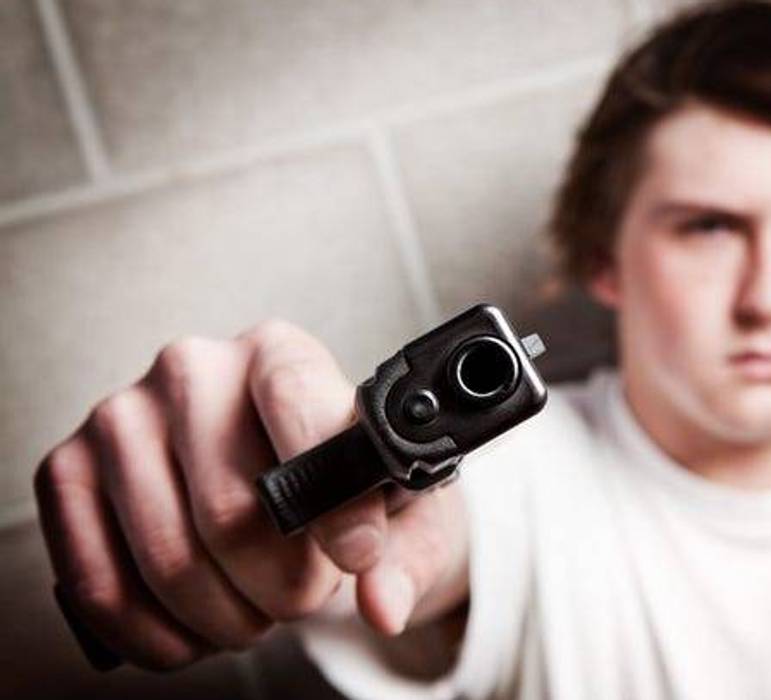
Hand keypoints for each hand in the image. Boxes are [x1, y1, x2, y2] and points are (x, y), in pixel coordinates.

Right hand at [33, 320, 468, 670]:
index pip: (298, 403)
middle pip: (230, 509)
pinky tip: (196, 633)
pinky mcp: (66, 471)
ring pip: (169, 559)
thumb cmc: (347, 494)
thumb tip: (385, 604)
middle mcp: (192, 367)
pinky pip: (104, 586)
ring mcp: (120, 416)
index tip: (358, 559)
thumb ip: (400, 557)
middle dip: (283, 586)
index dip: (333, 501)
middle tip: (305, 597)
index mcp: (280, 352)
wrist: (282, 494)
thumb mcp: (396, 516)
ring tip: (257, 612)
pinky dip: (158, 636)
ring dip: (225, 619)